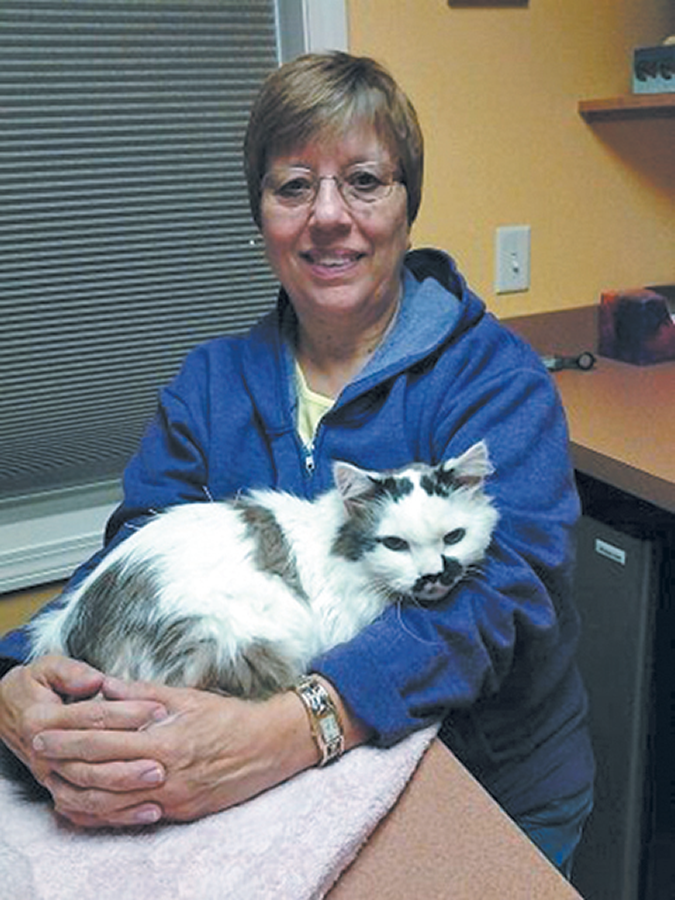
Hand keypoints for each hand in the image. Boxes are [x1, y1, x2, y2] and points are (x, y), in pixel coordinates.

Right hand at [0, 656, 167, 805]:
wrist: (5, 712)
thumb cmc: (35, 685)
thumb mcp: (46, 667)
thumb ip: (71, 672)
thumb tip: (98, 680)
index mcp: (44, 720)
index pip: (93, 717)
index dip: (128, 712)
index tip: (159, 710)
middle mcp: (45, 755)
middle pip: (93, 761)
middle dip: (131, 759)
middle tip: (166, 757)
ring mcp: (50, 777)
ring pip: (89, 793)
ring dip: (125, 792)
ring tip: (159, 783)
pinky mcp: (58, 791)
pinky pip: (87, 811)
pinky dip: (116, 815)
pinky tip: (147, 811)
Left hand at [32, 677, 319, 828]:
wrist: (270, 747)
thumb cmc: (230, 717)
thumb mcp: (187, 697)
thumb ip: (144, 695)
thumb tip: (107, 687)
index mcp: (165, 740)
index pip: (105, 739)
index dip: (71, 735)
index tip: (45, 730)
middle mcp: (164, 774)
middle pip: (101, 771)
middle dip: (65, 760)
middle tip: (39, 749)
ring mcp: (171, 798)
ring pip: (111, 802)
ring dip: (78, 790)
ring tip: (55, 777)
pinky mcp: (179, 813)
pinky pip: (133, 817)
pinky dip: (105, 813)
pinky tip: (86, 805)